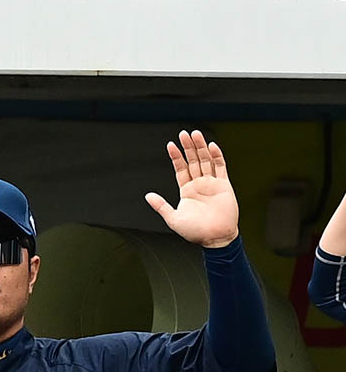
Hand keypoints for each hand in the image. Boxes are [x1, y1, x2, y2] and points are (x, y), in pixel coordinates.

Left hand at [145, 130, 239, 248]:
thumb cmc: (194, 232)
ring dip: (200, 147)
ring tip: (195, 134)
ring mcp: (212, 183)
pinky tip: (211, 146)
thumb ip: (161, 206)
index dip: (176, 156)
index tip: (170, 144)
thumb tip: (147, 195)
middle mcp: (199, 184)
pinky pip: (220, 167)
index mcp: (186, 190)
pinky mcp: (224, 186)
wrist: (215, 238)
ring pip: (206, 161)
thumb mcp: (173, 218)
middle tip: (184, 133)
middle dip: (188, 147)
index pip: (180, 168)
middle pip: (193, 161)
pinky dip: (216, 156)